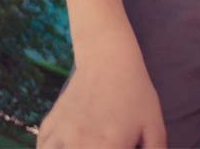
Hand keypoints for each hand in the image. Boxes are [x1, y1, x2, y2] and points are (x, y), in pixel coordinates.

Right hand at [37, 52, 165, 148]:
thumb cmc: (135, 93)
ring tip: (87, 142)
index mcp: (107, 148)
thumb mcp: (153, 125)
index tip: (116, 147)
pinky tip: (68, 145)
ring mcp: (58, 138)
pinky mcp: (46, 130)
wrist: (107, 60)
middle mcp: (79, 146)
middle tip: (102, 144)